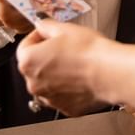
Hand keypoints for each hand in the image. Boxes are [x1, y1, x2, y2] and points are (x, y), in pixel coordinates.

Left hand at [17, 19, 134, 117]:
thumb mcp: (65, 28)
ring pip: (49, 83)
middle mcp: (34, 84)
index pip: (24, 46)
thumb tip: (42, 25)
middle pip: (35, 67)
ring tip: (77, 63)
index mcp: (29, 61)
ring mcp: (50, 98)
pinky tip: (83, 77)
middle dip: (47, 57)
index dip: (37, 37)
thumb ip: (46, 26)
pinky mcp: (66, 108)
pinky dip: (70, 88)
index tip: (47, 34)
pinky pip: (64, 96)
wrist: (110, 73)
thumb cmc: (89, 52)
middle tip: (65, 48)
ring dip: (58, 74)